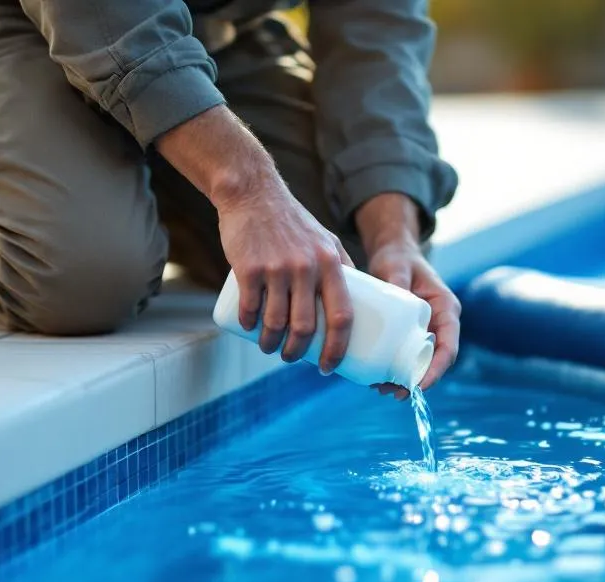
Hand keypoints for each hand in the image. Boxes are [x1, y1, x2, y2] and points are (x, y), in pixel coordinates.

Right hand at [154, 106, 353, 371]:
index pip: (342, 316)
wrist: (254, 192)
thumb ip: (341, 269)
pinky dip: (249, 324)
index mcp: (331, 263)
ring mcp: (277, 267)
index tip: (330, 366)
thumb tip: (356, 306)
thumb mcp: (326, 240)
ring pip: (275, 323)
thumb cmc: (293, 222)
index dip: (337, 348)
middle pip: (305, 327)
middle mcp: (307, 267)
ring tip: (269, 347)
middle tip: (291, 358)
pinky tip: (249, 329)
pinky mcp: (248, 267)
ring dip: (270, 344)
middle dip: (297, 353)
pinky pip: (249, 307)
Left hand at [368, 240, 460, 400]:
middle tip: (394, 393)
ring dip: (404, 380)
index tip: (419, 386)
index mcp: (446, 309)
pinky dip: (395, 370)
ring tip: (381, 389)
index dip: (436, 370)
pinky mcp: (410, 334)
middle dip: (417, 382)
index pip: (448, 346)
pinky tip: (377, 379)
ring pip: (420, 363)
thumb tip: (395, 294)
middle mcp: (440, 323)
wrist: (393, 255)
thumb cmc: (398, 258)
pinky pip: (406, 357)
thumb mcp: (397, 266)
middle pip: (434, 361)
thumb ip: (397, 280)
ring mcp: (425, 331)